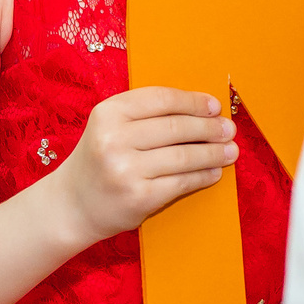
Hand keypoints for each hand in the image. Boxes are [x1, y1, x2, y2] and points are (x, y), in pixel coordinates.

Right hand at [55, 87, 237, 247]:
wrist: (72, 204)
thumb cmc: (100, 160)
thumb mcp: (110, 126)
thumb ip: (146, 115)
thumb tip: (204, 111)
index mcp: (108, 113)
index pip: (162, 99)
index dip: (193, 101)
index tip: (215, 106)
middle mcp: (114, 139)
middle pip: (177, 127)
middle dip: (209, 128)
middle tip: (229, 129)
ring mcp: (126, 169)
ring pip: (184, 156)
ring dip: (213, 153)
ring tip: (230, 151)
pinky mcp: (139, 197)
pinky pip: (182, 182)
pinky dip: (203, 176)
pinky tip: (214, 172)